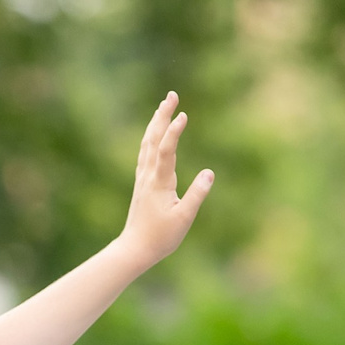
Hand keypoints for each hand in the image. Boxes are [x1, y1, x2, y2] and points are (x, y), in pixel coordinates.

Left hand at [115, 92, 213, 271]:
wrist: (134, 249)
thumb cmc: (160, 237)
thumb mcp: (184, 218)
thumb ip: (197, 195)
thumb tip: (210, 173)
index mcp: (159, 182)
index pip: (166, 149)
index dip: (174, 131)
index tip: (183, 114)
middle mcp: (148, 175)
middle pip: (153, 138)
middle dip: (162, 115)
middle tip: (172, 95)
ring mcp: (142, 178)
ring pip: (147, 143)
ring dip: (155, 123)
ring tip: (164, 106)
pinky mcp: (142, 183)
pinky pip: (144, 153)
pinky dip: (150, 138)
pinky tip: (153, 134)